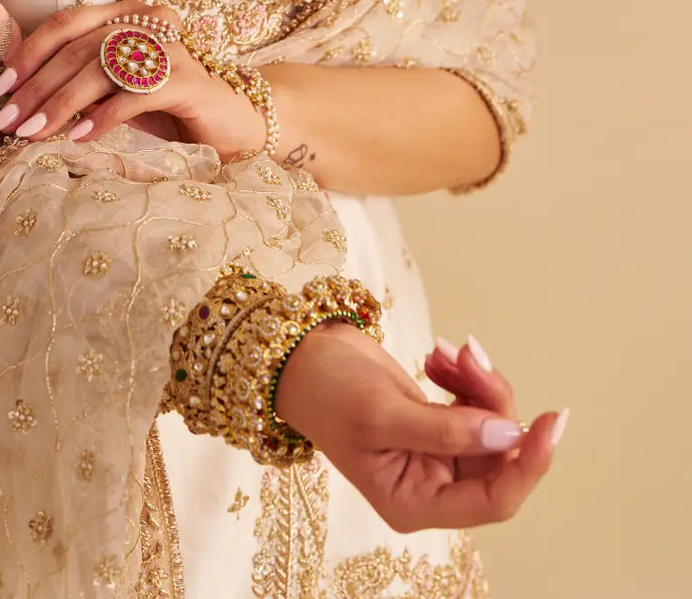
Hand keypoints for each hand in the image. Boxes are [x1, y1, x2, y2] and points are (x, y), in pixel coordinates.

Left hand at [0, 0, 265, 159]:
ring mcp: (171, 49)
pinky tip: (80, 136)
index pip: (68, 22)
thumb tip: (19, 102)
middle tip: (7, 120)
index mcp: (127, 15)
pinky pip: (137, 92)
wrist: (234, 127)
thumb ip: (80, 84)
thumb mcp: (117, 92)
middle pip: (79, 47)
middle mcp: (149, 22)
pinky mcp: (188, 80)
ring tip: (34, 131)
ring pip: (103, 66)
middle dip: (36, 85)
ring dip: (62, 102)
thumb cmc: (169, 111)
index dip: (29, 52)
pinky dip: (104, 115)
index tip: (0, 89)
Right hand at [275, 321, 563, 531]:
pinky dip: (465, 375)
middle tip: (470, 353)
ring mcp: (436, 454)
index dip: (528, 464)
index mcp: (415, 503)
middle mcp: (431, 486)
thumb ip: (448, 431)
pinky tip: (437, 355)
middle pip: (497, 455)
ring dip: (478, 382)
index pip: (493, 500)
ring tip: (447, 350)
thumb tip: (511, 435)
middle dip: (492, 400)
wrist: (300, 358)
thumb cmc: (328, 392)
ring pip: (491, 424)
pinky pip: (475, 404)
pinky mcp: (437, 423)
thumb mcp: (382, 413)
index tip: (552, 421)